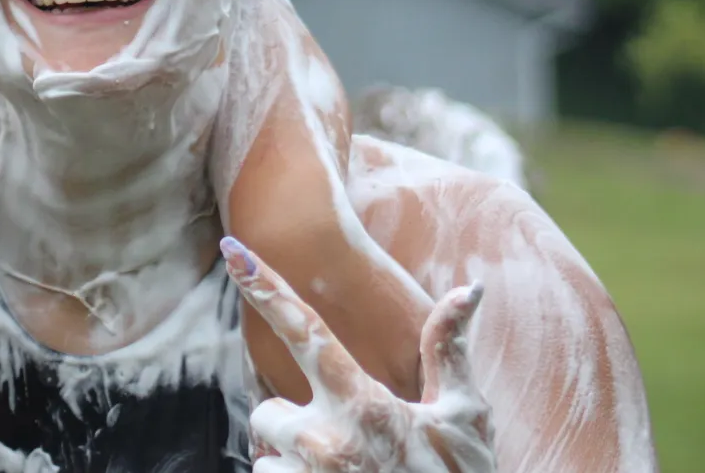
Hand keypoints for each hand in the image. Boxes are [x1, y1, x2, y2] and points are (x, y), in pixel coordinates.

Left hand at [220, 237, 494, 471]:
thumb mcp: (463, 415)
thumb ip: (448, 351)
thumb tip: (469, 288)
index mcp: (364, 406)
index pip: (305, 332)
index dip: (268, 289)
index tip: (235, 252)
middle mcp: (325, 442)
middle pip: (267, 412)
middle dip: (294, 425)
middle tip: (347, 445)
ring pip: (267, 458)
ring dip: (295, 465)